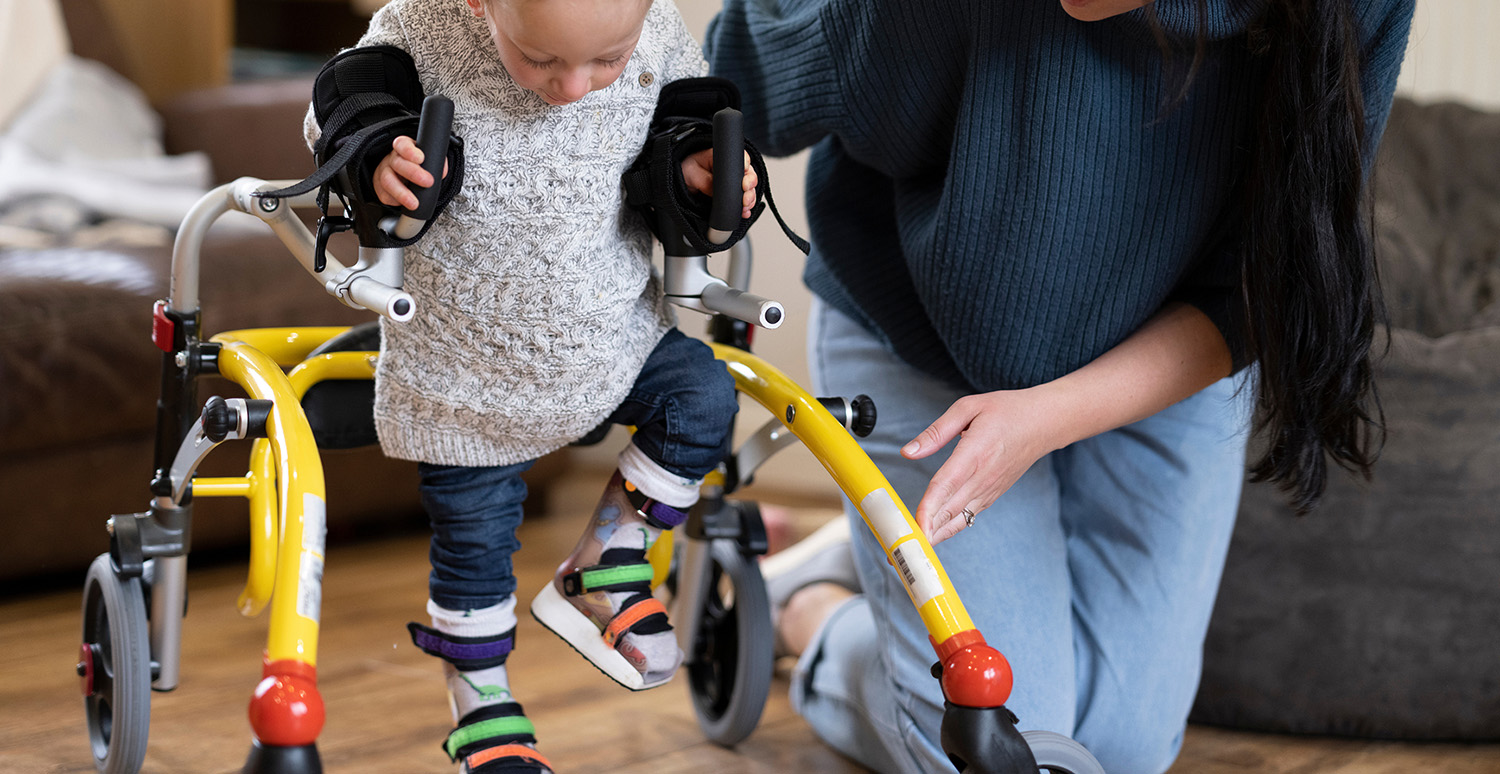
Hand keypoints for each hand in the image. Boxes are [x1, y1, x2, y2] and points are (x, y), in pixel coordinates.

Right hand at [372, 135, 449, 209]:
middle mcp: (392, 159)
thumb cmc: (417, 166)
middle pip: (397, 163)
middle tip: (428, 181)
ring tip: (414, 203)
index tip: (421, 158)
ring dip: (402, 193)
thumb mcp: (428, 159)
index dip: (409, 151)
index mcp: (404, 148)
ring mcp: (384, 173)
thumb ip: (436, 162)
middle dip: (413, 173)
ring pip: (388, 181)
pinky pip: (385, 196)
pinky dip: (396, 201)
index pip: (402, 144)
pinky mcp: (381, 189)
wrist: (403, 177)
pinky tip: (404, 205)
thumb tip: (441, 172)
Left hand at [680, 149, 757, 218]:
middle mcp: (732, 169)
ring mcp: (733, 182)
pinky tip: (744, 212)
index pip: (742, 159)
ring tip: (745, 206)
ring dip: (750, 199)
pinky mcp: (731, 194)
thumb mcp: (692, 172)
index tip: (743, 180)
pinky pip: (743, 201)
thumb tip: (716, 190)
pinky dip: (745, 208)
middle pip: (750, 175)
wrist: (680, 181)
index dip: (746, 169)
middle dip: (750, 188)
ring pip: (750, 189)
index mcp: (723, 158)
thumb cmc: (686, 169)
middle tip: (745, 197)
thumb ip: (705, 180)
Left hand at [902, 389, 1061, 544]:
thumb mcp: (968, 408)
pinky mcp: (993, 494)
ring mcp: (989, 489)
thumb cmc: (1007, 411)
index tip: (914, 525)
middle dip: (925, 530)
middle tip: (900, 545)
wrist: (1045, 423)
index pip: (946, 486)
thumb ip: (936, 432)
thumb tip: (908, 451)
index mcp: (974, 453)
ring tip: (913, 548)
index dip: (929, 508)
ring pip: (959, 518)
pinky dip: (951, 528)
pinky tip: (934, 535)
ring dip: (936, 534)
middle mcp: (982, 477)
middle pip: (949, 509)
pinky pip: (969, 516)